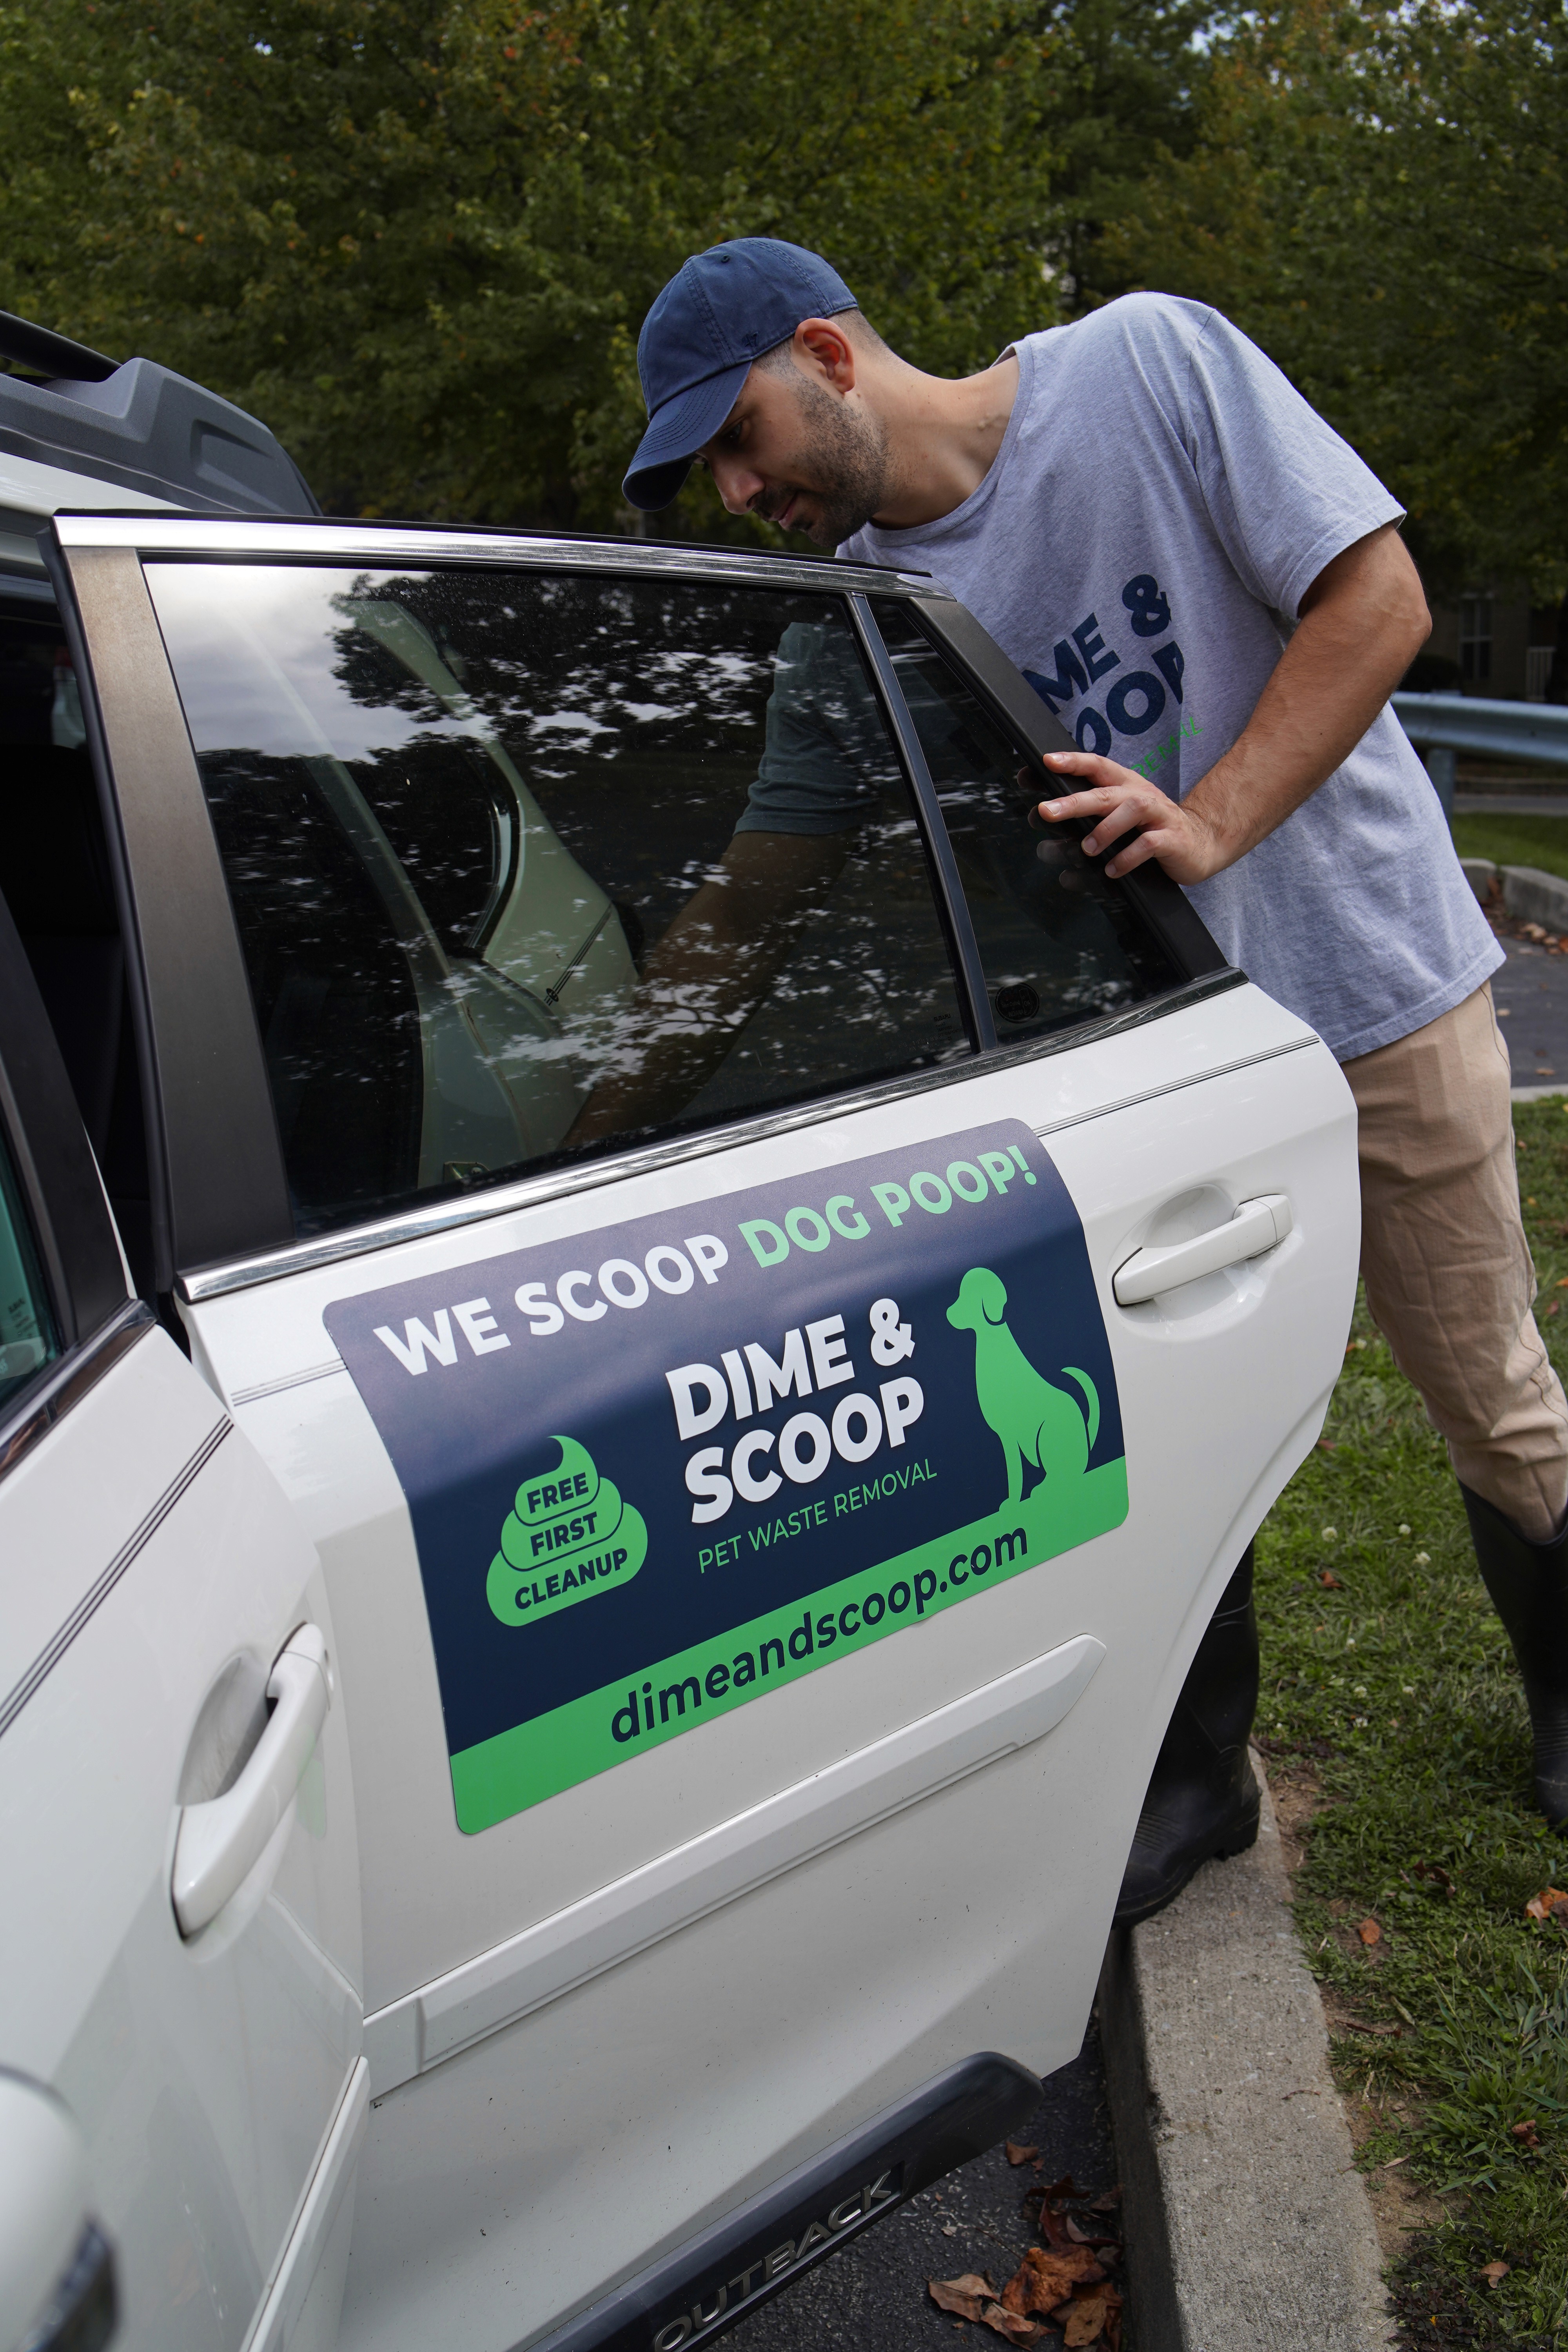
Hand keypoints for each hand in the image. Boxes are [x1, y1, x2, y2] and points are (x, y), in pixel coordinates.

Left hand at [1035, 752, 1228, 884]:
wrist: (1200, 844)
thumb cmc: (1150, 830)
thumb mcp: (1119, 816)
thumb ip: (1087, 813)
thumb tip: (1042, 815)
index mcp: (1126, 785)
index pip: (1097, 766)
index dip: (1073, 761)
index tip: (1046, 761)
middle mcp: (1142, 795)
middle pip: (1106, 792)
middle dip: (1074, 802)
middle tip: (1045, 813)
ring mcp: (1160, 815)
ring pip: (1132, 810)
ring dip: (1105, 830)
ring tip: (1087, 849)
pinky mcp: (1173, 839)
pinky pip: (1150, 844)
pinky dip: (1128, 858)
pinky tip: (1112, 870)